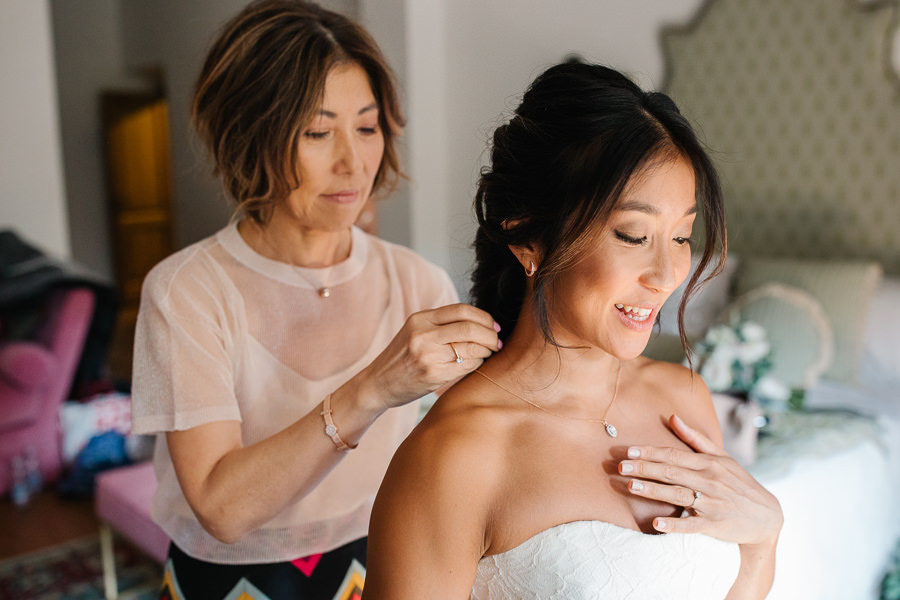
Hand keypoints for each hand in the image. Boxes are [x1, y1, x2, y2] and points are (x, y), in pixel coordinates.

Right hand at [357, 303, 500, 410]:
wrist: (377, 384)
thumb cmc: (401, 358)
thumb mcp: (414, 332)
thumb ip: (440, 325)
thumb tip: (480, 322)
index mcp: (420, 319)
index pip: (461, 310)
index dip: (484, 317)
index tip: (494, 326)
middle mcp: (423, 334)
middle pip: (470, 328)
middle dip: (490, 335)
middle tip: (497, 342)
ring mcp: (427, 355)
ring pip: (472, 347)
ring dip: (486, 350)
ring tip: (488, 353)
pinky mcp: (433, 374)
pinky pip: (467, 366)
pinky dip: (477, 364)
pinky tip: (475, 364)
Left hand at [619, 414, 782, 545]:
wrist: (767, 516)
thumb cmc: (738, 483)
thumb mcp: (722, 457)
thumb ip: (696, 438)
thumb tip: (672, 417)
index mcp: (709, 463)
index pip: (674, 455)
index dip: (651, 452)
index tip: (629, 451)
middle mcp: (710, 481)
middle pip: (672, 473)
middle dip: (645, 468)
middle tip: (621, 466)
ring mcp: (712, 504)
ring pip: (679, 495)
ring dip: (654, 491)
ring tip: (631, 487)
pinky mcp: (715, 525)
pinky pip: (691, 525)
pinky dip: (674, 525)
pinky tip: (656, 524)